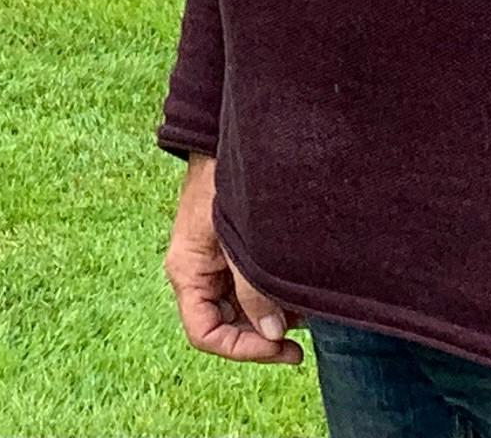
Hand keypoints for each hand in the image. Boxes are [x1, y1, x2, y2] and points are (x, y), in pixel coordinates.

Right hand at [164, 155, 291, 363]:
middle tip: (300, 334)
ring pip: (241, 311)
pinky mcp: (230, 257)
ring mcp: (214, 267)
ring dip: (272, 316)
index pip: (206, 334)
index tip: (280, 346)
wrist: (221, 142)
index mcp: (187, 274)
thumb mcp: (238, 241)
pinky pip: (249, 290)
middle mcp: (197, 276)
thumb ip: (252, 290)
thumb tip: (273, 334)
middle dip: (262, 334)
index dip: (243, 349)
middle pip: (225, 327)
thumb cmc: (223, 185)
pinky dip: (273, 295)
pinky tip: (296, 289)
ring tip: (303, 307)